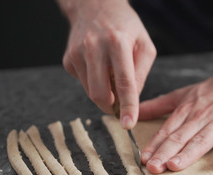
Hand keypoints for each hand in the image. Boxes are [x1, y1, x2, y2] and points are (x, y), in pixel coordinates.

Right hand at [62, 0, 155, 128]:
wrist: (95, 6)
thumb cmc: (126, 27)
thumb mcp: (145, 46)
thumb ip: (141, 74)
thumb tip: (132, 100)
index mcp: (118, 43)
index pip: (124, 82)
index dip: (127, 106)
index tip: (128, 124)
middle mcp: (94, 47)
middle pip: (100, 93)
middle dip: (112, 107)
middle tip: (122, 107)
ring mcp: (77, 53)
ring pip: (90, 91)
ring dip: (105, 94)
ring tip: (112, 77)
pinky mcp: (68, 59)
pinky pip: (83, 83)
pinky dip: (95, 83)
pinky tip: (100, 67)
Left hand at [138, 55, 212, 173]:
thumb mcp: (187, 93)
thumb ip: (161, 104)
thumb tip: (137, 112)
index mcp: (188, 109)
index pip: (168, 129)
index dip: (155, 145)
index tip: (143, 159)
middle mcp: (203, 116)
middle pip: (181, 137)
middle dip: (165, 153)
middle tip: (153, 168)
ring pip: (202, 140)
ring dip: (188, 154)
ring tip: (174, 166)